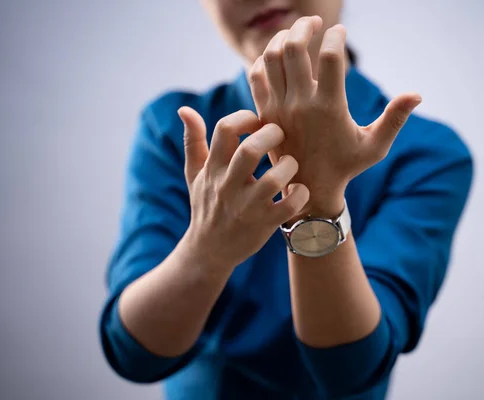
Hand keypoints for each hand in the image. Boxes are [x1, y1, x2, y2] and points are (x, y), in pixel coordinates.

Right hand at [177, 107, 309, 269]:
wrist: (209, 251)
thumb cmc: (206, 205)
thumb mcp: (194, 174)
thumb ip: (193, 141)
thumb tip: (184, 109)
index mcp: (213, 169)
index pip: (225, 130)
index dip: (244, 117)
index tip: (257, 121)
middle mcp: (228, 186)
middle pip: (250, 151)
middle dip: (272, 135)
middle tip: (280, 135)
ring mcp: (247, 207)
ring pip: (273, 180)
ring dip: (288, 166)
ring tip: (290, 164)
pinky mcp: (264, 224)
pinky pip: (288, 207)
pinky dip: (300, 194)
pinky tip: (298, 189)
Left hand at [248, 16, 421, 216]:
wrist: (307, 190)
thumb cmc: (345, 167)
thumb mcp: (374, 146)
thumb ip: (394, 119)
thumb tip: (417, 94)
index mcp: (329, 108)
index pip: (330, 57)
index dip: (336, 36)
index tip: (341, 31)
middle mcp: (300, 104)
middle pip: (294, 48)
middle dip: (304, 27)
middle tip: (315, 23)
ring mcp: (278, 108)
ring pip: (271, 58)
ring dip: (282, 38)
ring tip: (295, 33)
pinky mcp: (264, 113)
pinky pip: (256, 76)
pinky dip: (263, 59)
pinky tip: (278, 56)